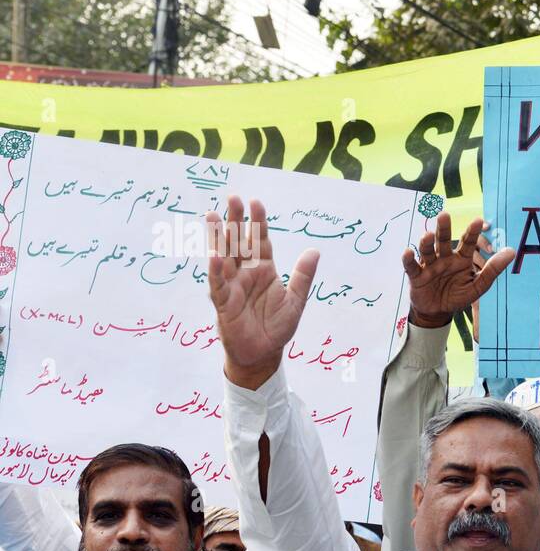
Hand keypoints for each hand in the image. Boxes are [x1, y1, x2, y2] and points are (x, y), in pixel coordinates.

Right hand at [207, 196, 318, 389]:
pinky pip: (218, 284)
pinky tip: (215, 256)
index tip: (256, 202)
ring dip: (218, 238)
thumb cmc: (277, 326)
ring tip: (213, 215)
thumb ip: (303, 275)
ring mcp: (232, 286)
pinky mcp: (224, 302)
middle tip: (232, 198)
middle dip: (235, 220)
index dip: (258, 222)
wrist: (264, 353)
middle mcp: (245, 273)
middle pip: (239, 242)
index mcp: (263, 270)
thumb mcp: (296, 300)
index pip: (260, 241)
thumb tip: (315, 250)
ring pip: (223, 257)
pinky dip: (216, 271)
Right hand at [403, 213, 514, 327]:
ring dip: (426, 243)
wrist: (439, 312)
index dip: (472, 232)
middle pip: (444, 240)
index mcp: (461, 258)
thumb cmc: (458, 295)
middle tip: (445, 215)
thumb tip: (512, 251)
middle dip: (444, 228)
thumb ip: (493, 269)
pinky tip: (408, 251)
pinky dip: (408, 259)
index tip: (479, 220)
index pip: (467, 242)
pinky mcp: (417, 276)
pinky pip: (412, 266)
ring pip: (427, 251)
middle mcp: (445, 258)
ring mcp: (430, 265)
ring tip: (427, 235)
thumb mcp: (478, 285)